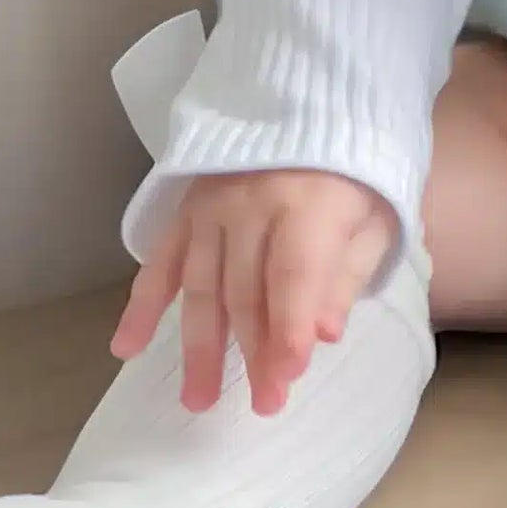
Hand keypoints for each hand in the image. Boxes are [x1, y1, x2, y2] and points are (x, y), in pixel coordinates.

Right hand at [111, 169, 395, 417]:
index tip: (287, 378)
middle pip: (248, 290)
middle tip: (263, 404)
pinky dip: (142, 304)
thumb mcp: (378, 212)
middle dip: (255, 353)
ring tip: (200, 400)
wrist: (318, 102)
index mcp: (309, 201)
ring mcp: (212, 206)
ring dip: (200, 347)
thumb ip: (349, 271)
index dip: (289, 329)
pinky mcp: (187, 207)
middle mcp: (252, 204)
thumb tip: (324, 334)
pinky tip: (127, 347)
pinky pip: (160, 260)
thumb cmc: (359, 168)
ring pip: (202, 285)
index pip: (294, 275)